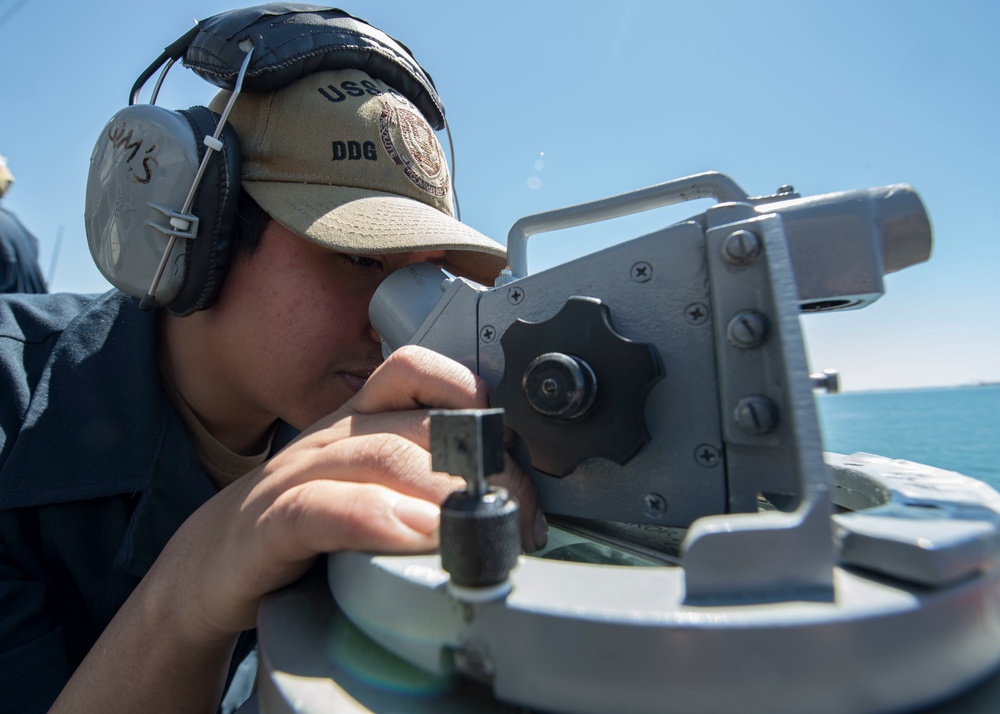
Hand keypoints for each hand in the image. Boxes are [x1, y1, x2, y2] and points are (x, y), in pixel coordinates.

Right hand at [151, 345, 543, 640]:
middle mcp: (331, 438)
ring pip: (378, 458)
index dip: (465, 389)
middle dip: (481, 470)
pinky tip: (414, 535)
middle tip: (519, 518)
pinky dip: (374, 518)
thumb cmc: (297, 527)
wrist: (206, 567)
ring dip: (441, 492)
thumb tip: (503, 500)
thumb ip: (417, 479)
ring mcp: (296, 478)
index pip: (412, 372)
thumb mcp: (363, 487)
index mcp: (356, 422)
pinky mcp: (268, 527)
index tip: (513, 440)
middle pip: (414, 425)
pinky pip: (322, 508)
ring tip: (480, 527)